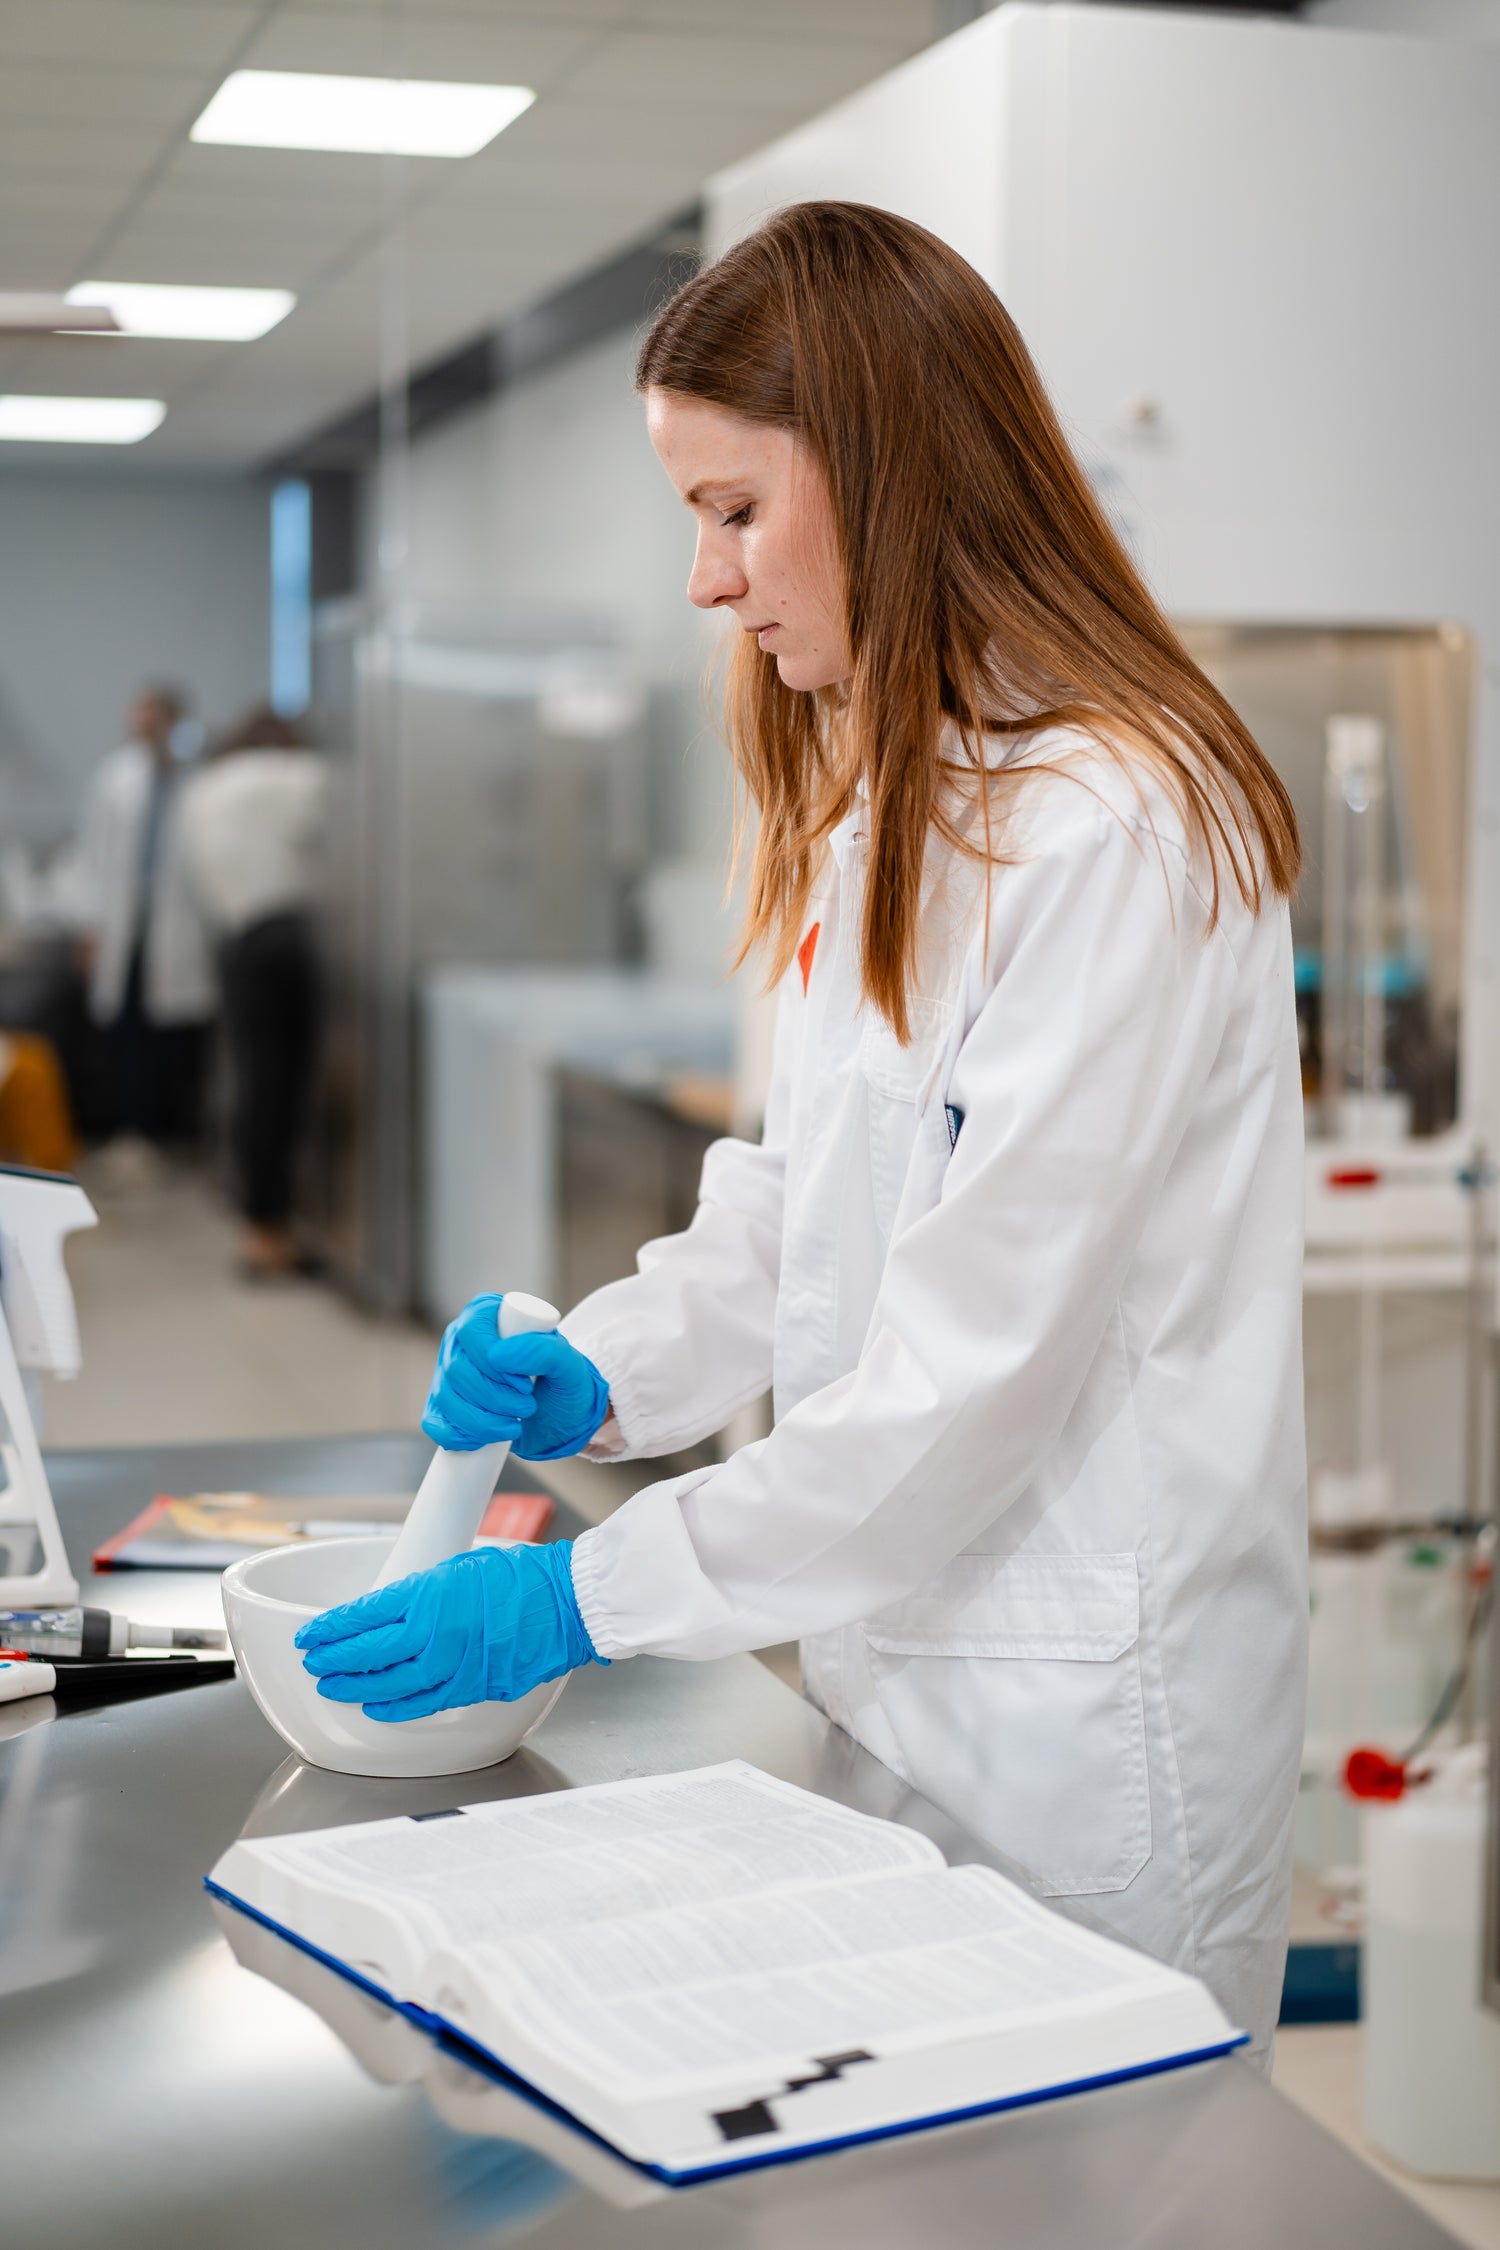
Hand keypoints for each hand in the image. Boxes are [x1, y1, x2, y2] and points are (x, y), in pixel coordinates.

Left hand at [295, 1540, 602, 1721]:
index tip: (310, 1634)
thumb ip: (419, 1590)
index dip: (329, 1629)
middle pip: (365, 1654)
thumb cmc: (520, 1577)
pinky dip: (393, 1706)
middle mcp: (432, 1633)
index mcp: (425, 1593)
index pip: (360, 1616)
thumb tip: (391, 1608)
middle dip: (332, 1659)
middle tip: (313, 1661)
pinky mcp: (470, 1687)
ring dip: (354, 1686)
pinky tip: (376, 1705)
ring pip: (387, 1684)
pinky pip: (421, 1703)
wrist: (566, 1603)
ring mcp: (450, 1665)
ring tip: (332, 1686)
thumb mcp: (457, 1567)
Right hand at [423, 1294, 609, 1460]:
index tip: (524, 1385)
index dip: (494, 1363)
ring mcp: (447, 1373)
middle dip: (494, 1398)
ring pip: (445, 1399)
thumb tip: (499, 1355)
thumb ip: (543, 1351)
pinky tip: (485, 1439)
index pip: (472, 1332)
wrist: (563, 1419)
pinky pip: (436, 1424)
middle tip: (527, 1407)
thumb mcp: (568, 1365)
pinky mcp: (443, 1406)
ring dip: (483, 1422)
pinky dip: (462, 1436)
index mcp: (488, 1314)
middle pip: (456, 1370)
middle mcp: (461, 1340)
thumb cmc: (564, 1384)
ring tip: (514, 1423)